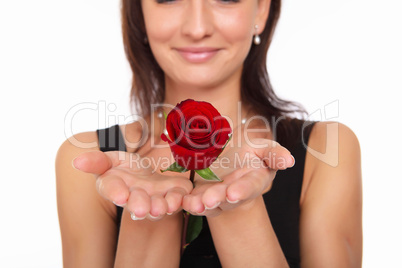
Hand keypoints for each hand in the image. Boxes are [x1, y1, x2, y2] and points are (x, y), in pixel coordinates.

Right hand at [73, 151, 192, 219]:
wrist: (145, 170)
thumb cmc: (123, 168)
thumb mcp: (109, 160)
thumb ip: (96, 161)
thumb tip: (76, 162)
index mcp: (116, 187)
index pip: (113, 190)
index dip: (116, 193)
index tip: (120, 195)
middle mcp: (135, 197)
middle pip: (137, 202)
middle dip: (140, 205)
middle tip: (141, 209)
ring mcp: (155, 198)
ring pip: (158, 205)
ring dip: (161, 207)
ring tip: (162, 207)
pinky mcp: (173, 193)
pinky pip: (177, 198)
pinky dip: (179, 199)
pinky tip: (179, 199)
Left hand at [182, 138, 293, 216]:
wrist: (232, 163)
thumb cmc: (252, 156)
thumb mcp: (265, 150)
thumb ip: (275, 154)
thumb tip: (289, 160)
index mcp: (254, 180)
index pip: (250, 186)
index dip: (242, 190)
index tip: (233, 193)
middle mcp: (236, 193)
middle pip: (227, 198)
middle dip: (218, 199)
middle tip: (208, 201)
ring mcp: (218, 197)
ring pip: (209, 204)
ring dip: (200, 205)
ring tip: (192, 204)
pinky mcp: (201, 195)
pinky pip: (194, 201)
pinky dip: (187, 202)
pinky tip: (180, 201)